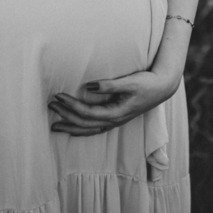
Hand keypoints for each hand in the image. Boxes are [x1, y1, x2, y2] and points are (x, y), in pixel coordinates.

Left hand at [48, 70, 178, 136]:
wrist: (162, 88)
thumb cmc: (147, 83)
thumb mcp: (129, 82)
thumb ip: (109, 85)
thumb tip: (89, 86)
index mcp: (116, 113)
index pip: (88, 113)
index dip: (72, 105)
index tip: (58, 95)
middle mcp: (114, 121)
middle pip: (85, 124)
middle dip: (66, 115)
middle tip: (50, 105)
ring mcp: (115, 122)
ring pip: (89, 130)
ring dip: (71, 127)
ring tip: (54, 125)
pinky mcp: (116, 119)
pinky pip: (94, 129)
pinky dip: (81, 130)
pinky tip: (72, 129)